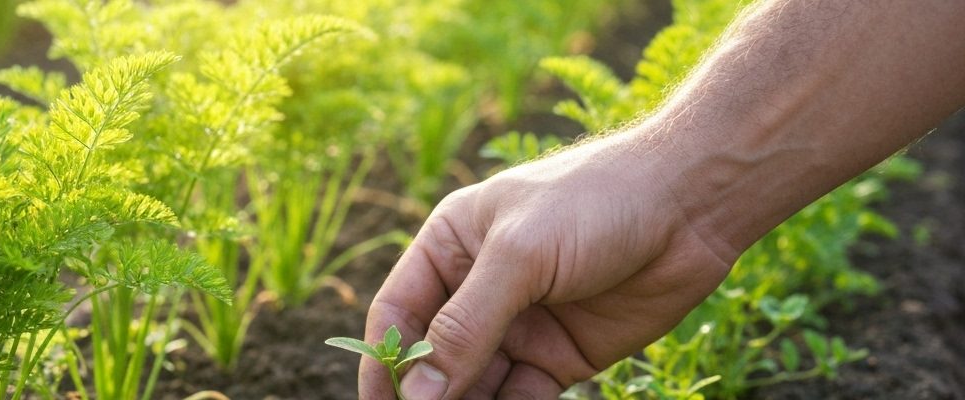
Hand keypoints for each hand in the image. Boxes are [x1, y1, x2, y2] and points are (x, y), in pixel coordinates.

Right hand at [360, 131, 735, 398]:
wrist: (691, 207)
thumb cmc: (596, 203)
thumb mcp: (520, 255)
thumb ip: (465, 325)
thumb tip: (417, 392)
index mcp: (450, 247)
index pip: (399, 314)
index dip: (384, 362)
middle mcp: (476, 289)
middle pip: (432, 358)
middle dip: (424, 397)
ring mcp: (518, 326)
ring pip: (474, 385)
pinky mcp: (559, 358)